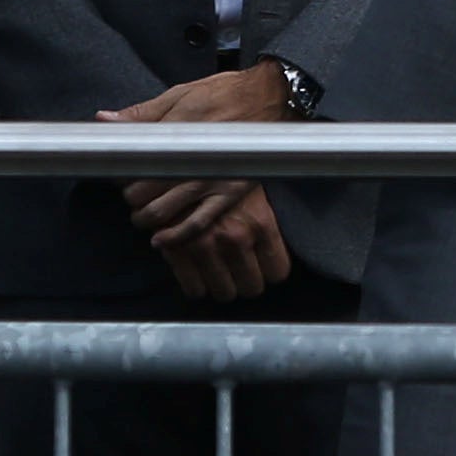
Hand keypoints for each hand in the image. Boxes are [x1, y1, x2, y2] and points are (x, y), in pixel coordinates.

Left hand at [99, 63, 290, 249]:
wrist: (275, 97)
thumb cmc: (227, 93)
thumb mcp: (181, 94)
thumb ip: (142, 113)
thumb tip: (104, 120)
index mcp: (175, 133)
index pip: (129, 165)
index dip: (118, 173)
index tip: (120, 172)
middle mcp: (192, 159)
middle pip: (139, 192)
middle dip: (129, 195)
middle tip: (132, 191)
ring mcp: (211, 179)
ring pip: (159, 212)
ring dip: (144, 216)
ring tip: (144, 210)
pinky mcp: (229, 192)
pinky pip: (196, 225)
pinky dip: (174, 237)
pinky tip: (160, 239)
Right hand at [151, 184, 291, 300]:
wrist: (178, 162)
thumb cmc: (221, 174)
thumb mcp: (254, 190)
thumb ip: (264, 222)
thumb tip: (272, 252)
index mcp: (261, 222)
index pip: (278, 271)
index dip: (271, 272)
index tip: (265, 269)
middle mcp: (236, 237)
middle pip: (252, 288)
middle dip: (248, 283)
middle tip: (243, 275)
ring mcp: (206, 247)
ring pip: (223, 293)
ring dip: (223, 287)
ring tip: (222, 275)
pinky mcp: (177, 252)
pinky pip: (193, 289)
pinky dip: (197, 287)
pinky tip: (201, 276)